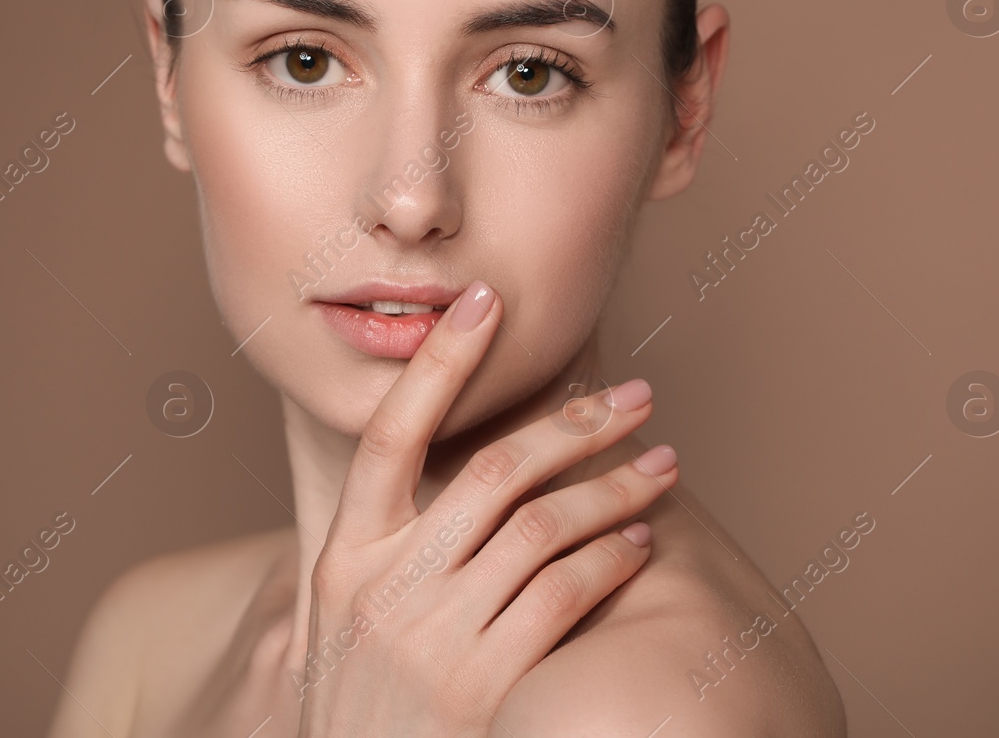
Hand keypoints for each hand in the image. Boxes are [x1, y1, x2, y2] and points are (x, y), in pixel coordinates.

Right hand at [294, 279, 679, 736]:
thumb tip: (436, 474)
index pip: (390, 434)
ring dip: (613, 490)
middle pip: (493, 472)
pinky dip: (607, 562)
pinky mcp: (480, 687)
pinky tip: (638, 545)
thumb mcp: (336, 622)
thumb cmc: (353, 708)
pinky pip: (561, 599)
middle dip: (574, 424)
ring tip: (661, 467)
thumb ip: (378, 552)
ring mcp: (431, 637)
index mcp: (344, 557)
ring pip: (541, 529)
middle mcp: (384, 586)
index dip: (439, 363)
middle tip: (635, 397)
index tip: (484, 302)